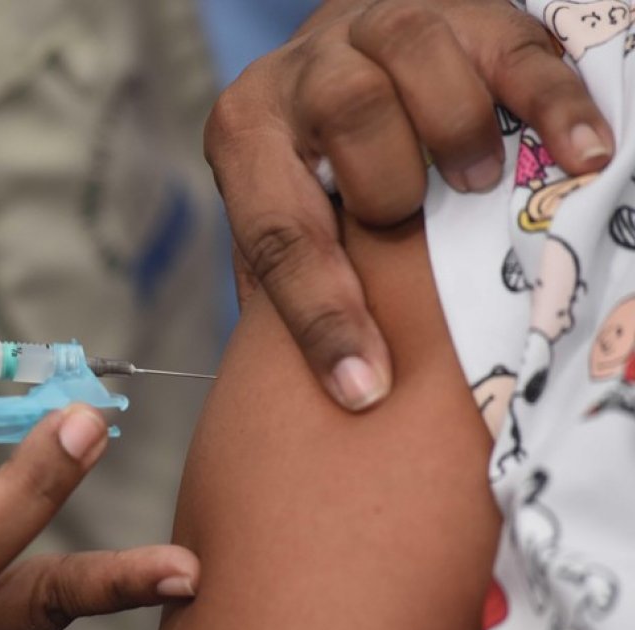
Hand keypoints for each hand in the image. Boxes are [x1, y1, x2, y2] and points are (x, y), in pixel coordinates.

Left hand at [206, 0, 612, 410]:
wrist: (342, 54)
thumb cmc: (312, 164)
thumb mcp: (281, 215)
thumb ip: (285, 282)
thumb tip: (313, 390)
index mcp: (246, 135)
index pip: (279, 232)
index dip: (321, 317)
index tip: (364, 389)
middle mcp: (301, 73)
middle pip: (350, 115)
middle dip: (388, 187)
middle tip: (411, 229)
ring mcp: (376, 28)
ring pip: (414, 55)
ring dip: (455, 129)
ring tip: (475, 184)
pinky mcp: (461, 9)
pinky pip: (514, 47)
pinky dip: (554, 103)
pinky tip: (585, 154)